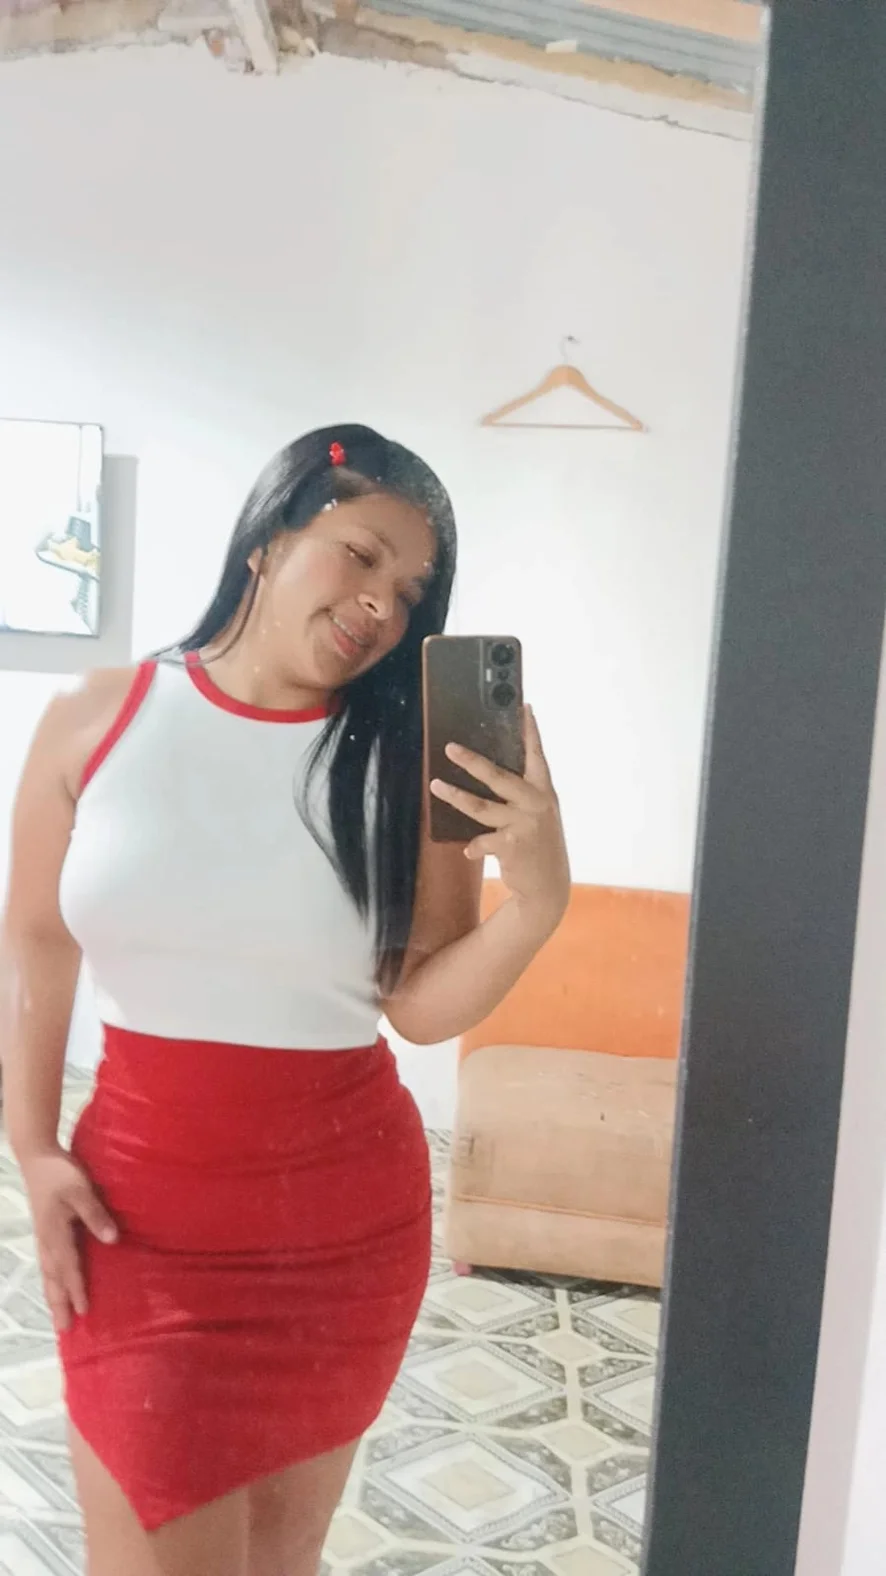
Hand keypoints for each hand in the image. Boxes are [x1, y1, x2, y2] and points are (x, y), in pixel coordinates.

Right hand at [20, 1148, 117, 1332]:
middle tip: (64, 1330)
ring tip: (58, 1317)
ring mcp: (43, 1236)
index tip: (85, 1311)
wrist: (37, 1156)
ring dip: (53, 1296)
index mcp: (54, 1232)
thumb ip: (95, 1214)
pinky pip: (47, 1263)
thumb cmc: (61, 1172)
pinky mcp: (44, 1231)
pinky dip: (51, 1280)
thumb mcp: (80, 1189)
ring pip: (47, 1273)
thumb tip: (112, 1240)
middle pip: (53, 1278)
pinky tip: (55, 1286)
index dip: (77, 1289)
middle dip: (59, 1304)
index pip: (69, 1267)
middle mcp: (46, 1239)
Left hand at [430, 706, 570, 930]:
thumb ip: (522, 794)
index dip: (530, 731)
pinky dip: (473, 845)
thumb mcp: (539, 815)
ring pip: (481, 807)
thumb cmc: (538, 843)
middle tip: (450, 747)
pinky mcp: (511, 846)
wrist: (548, 887)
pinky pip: (481, 840)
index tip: (523, 706)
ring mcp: (524, 825)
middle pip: (498, 777)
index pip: (537, 755)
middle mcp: (537, 804)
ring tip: (436, 785)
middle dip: (472, 760)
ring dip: (455, 796)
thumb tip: (488, 773)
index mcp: (544, 791)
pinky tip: (469, 849)